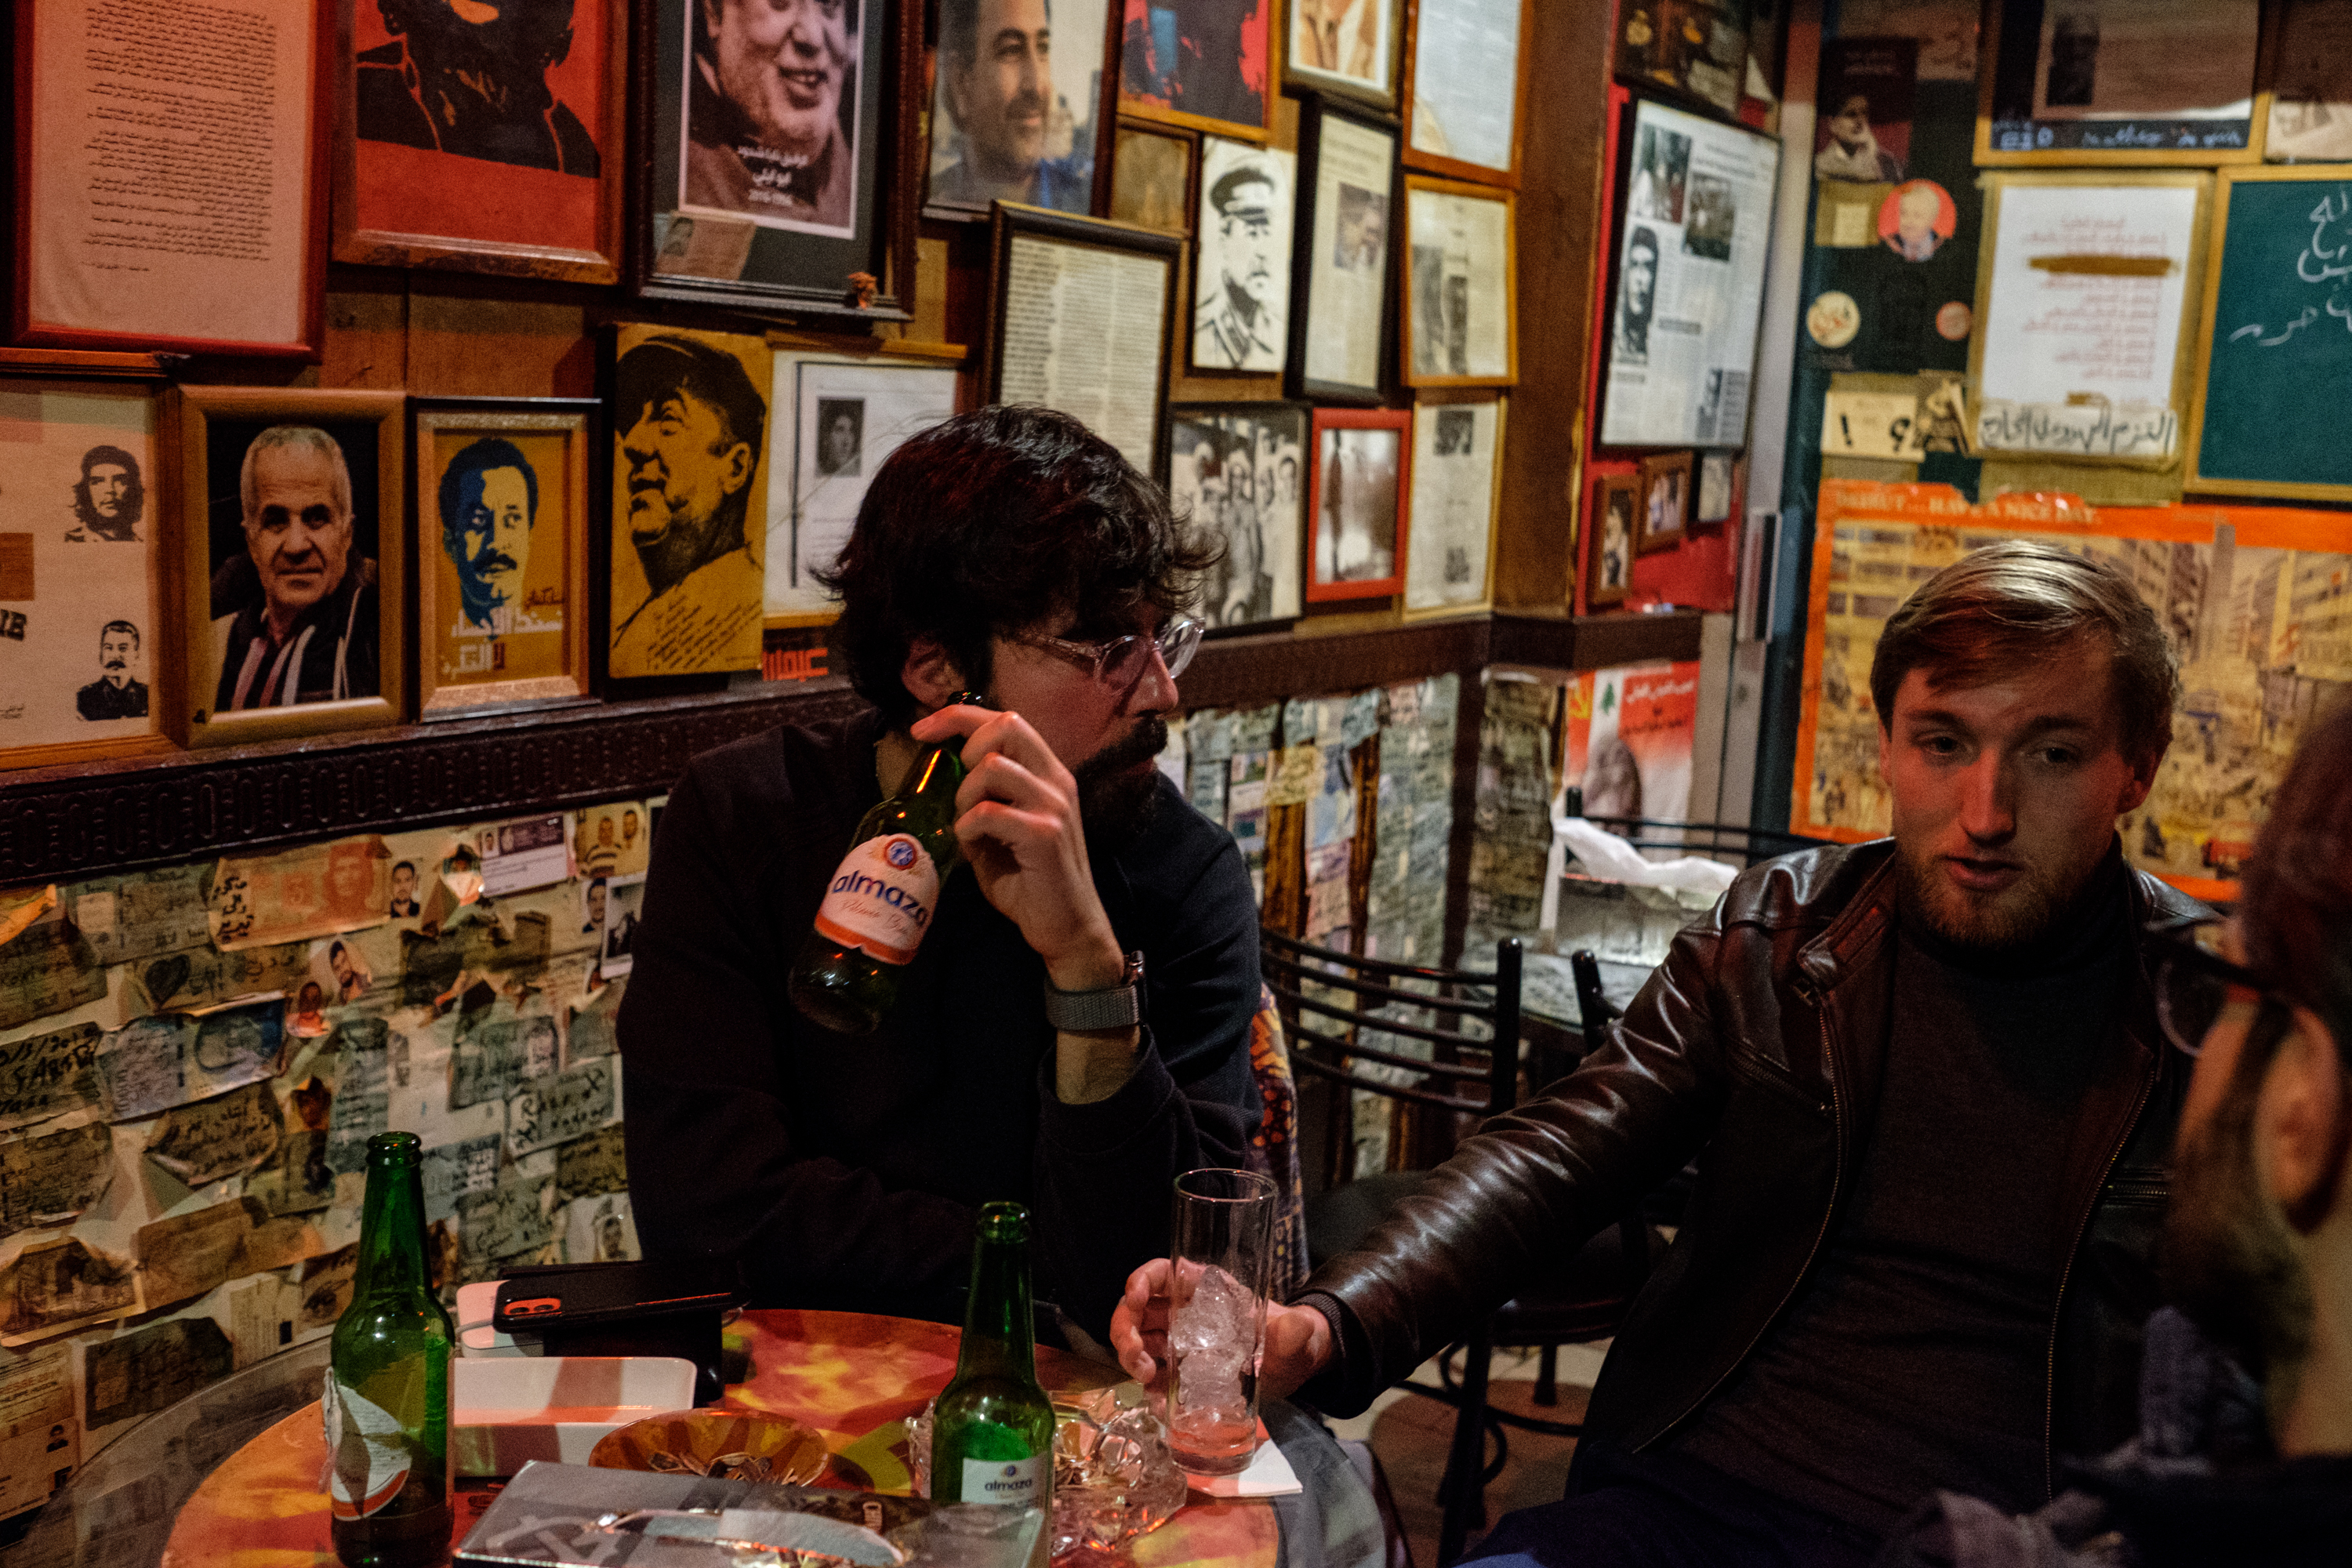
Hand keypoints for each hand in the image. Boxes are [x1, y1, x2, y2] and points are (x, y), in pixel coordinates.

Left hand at [908, 703, 1123, 990]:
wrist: (1067, 928)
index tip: (922, 731)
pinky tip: (971, 845)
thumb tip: (943, 786)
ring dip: (965, 794)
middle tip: (957, 786)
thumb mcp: (1002, 833)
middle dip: (965, 745)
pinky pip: (989, 813)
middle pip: (1006, 724)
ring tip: (966, 824)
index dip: (958, 716)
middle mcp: (1056, 780)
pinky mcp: (1045, 835)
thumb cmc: (1032, 884)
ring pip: (992, 766)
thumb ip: (982, 803)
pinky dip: (968, 827)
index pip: (1006, 720)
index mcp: (1048, 774)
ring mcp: (1054, 805)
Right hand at [1110, 1259, 1333, 1401]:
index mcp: (1205, 1289)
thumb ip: (1294, 1328)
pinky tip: (1160, 1403)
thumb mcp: (1294, 1330)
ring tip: (1148, 1378)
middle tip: (1138, 1357)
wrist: (1293, 1366)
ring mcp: (1181, 1343)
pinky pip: (1156, 1378)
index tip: (1135, 1299)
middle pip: (1138, 1309)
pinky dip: (1150, 1390)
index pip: (1162, 1273)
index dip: (1141, 1281)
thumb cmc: (1290, 1336)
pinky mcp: (1184, 1373)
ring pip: (1139, 1341)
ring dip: (1132, 1358)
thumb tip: (1293, 1327)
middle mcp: (1185, 1312)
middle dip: (1126, 1329)